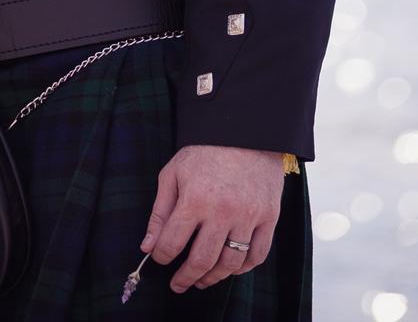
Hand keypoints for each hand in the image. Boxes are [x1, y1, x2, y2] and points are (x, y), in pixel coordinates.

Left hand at [141, 145, 284, 291]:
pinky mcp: (269, 217)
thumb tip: (148, 246)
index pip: (172, 243)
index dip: (162, 257)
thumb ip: (160, 212)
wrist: (246, 132)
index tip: (160, 259)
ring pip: (230, 263)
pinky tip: (230, 268)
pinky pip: (257, 255)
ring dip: (213, 278)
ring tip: (202, 280)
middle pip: (201, 260)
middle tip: (178, 285)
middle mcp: (222, 212)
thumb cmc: (204, 152)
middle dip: (185, 278)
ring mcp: (248, 216)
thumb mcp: (173, 174)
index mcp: (194, 199)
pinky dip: (243, 268)